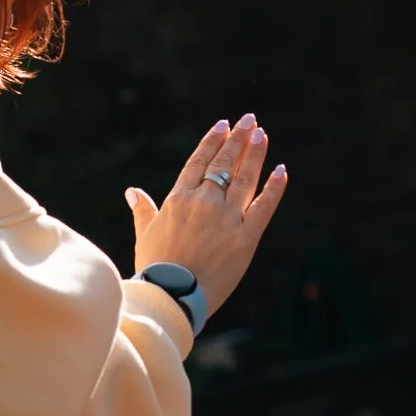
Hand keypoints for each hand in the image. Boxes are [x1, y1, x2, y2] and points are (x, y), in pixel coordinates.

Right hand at [127, 115, 288, 315]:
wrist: (172, 295)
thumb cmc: (155, 268)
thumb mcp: (146, 235)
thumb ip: (143, 210)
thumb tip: (133, 190)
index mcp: (178, 198)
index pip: (199, 161)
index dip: (212, 141)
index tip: (223, 125)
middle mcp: (204, 202)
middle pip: (223, 163)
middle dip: (238, 139)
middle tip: (249, 120)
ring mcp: (227, 218)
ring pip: (244, 178)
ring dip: (254, 154)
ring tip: (261, 134)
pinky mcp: (246, 236)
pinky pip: (264, 205)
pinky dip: (274, 187)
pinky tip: (282, 170)